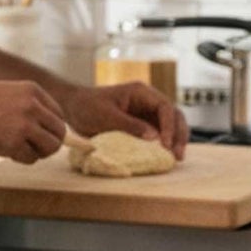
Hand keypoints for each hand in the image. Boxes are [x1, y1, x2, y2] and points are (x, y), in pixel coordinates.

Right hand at [0, 80, 66, 163]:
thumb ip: (30, 105)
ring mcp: (24, 125)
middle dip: (48, 143)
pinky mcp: (13, 143)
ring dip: (38, 152)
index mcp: (32, 90)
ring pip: (50, 147)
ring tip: (20, 149)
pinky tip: (7, 151)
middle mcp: (32, 106)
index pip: (58, 115)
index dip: (49, 128)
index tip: (37, 134)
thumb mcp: (8, 92)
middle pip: (59, 133)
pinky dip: (22, 159)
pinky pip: (31, 158)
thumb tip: (50, 127)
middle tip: (32, 146)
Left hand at [61, 82, 188, 158]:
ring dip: (175, 141)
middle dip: (178, 134)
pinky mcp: (142, 125)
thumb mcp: (106, 116)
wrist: (72, 107)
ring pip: (170, 125)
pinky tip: (166, 156)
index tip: (165, 144)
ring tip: (176, 158)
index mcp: (141, 93)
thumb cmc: (87, 106)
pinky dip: (165, 144)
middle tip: (177, 155)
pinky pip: (159, 134)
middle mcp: (148, 101)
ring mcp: (146, 113)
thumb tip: (155, 137)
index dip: (170, 126)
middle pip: (174, 116)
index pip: (165, 107)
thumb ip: (130, 125)